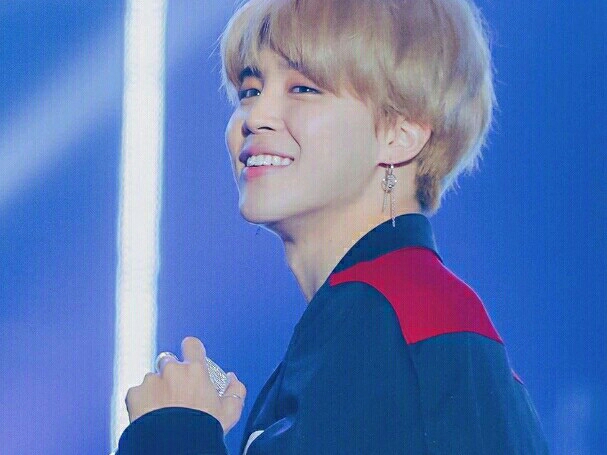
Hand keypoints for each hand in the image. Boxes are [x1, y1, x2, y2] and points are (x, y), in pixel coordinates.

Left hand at [125, 337, 246, 432]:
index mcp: (195, 370)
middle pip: (169, 362)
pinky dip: (142, 401)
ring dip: (157, 389)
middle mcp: (172, 370)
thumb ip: (235, 390)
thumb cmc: (203, 429)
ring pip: (152, 378)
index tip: (191, 357)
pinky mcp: (134, 394)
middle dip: (172, 373)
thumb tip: (233, 380)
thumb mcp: (229, 411)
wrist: (175, 446)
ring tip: (163, 410)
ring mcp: (151, 381)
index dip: (191, 350)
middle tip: (178, 393)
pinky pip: (137, 393)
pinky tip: (150, 415)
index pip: (192, 345)